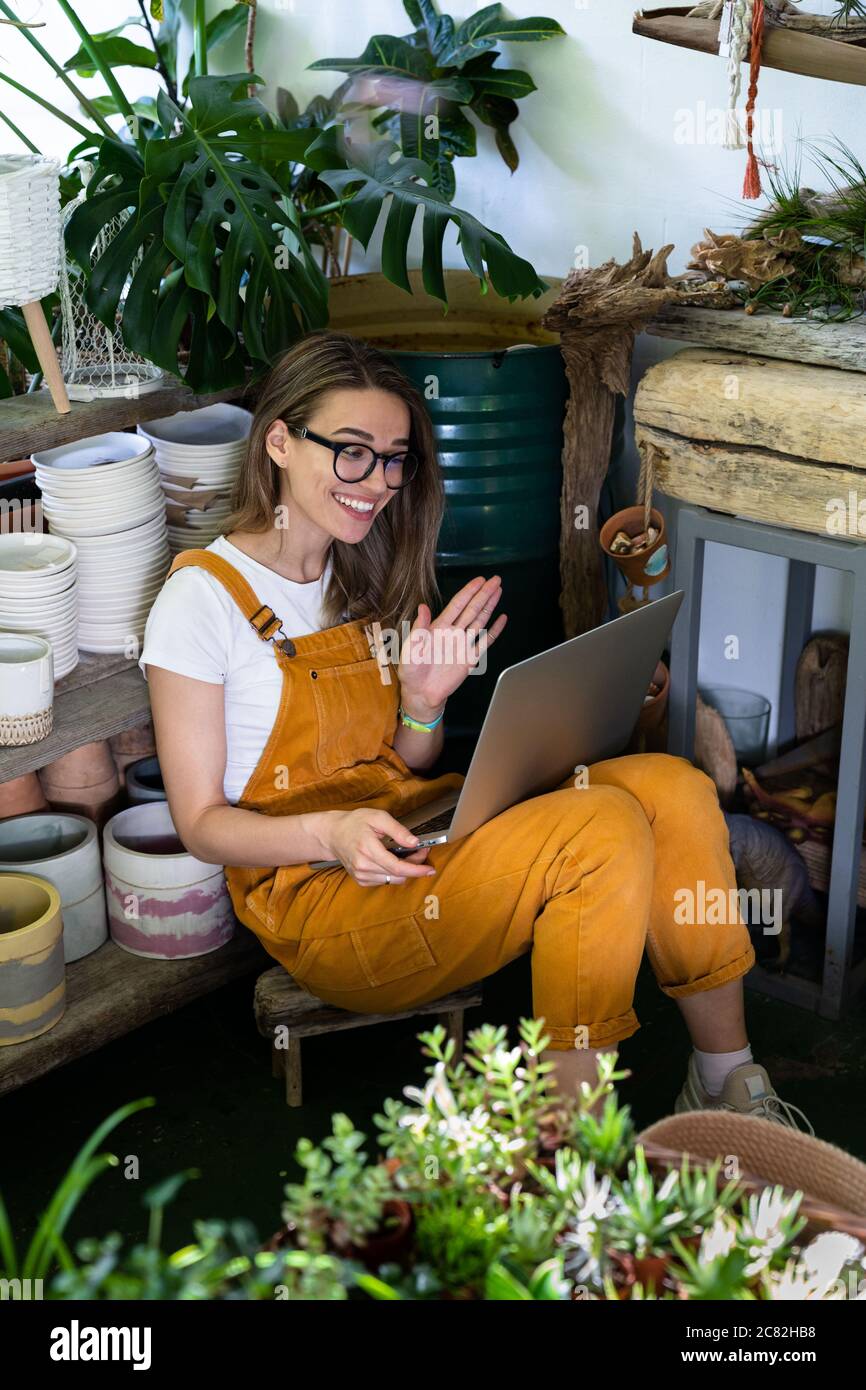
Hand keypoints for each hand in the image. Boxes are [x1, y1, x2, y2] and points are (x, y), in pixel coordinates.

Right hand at [319, 808, 436, 886]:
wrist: (333, 834)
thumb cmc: (354, 823)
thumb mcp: (378, 817)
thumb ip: (397, 830)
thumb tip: (414, 842)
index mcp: (367, 849)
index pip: (396, 866)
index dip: (416, 869)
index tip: (429, 869)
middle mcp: (363, 866)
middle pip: (398, 874)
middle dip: (414, 865)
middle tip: (421, 851)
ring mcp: (361, 875)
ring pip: (393, 879)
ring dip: (405, 870)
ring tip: (407, 854)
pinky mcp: (361, 880)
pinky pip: (385, 881)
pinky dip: (394, 873)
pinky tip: (392, 860)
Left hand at [397, 575, 506, 719]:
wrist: (420, 693)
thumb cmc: (412, 670)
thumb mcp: (411, 646)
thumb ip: (419, 627)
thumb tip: (423, 607)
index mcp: (438, 627)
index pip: (457, 605)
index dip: (468, 592)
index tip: (479, 580)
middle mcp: (453, 633)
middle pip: (472, 609)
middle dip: (484, 593)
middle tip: (495, 580)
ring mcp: (463, 644)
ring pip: (480, 620)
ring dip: (490, 606)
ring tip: (499, 591)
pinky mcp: (470, 658)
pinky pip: (485, 642)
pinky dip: (494, 631)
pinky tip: (502, 619)